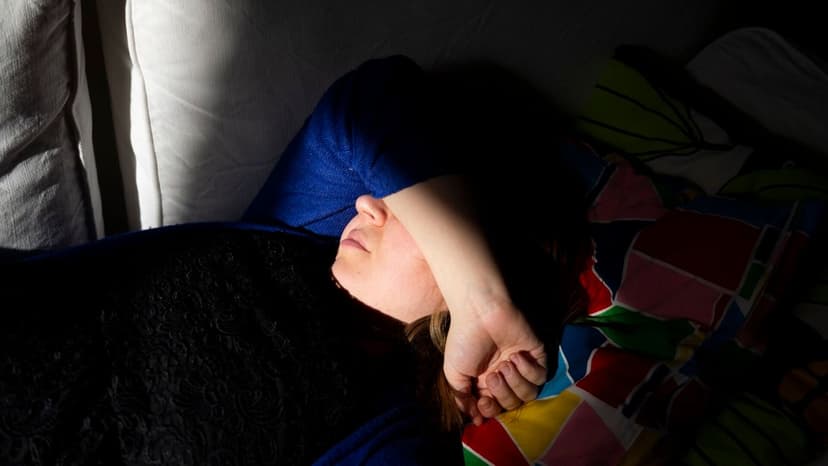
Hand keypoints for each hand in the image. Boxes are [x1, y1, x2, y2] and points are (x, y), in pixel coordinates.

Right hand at [443, 297, 547, 424]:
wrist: (478, 312)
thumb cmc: (464, 339)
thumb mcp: (454, 373)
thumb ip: (462, 398)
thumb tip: (475, 420)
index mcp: (484, 382)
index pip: (494, 408)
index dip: (490, 410)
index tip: (482, 401)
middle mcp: (504, 375)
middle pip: (512, 404)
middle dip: (502, 395)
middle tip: (492, 375)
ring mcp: (521, 365)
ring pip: (529, 394)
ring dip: (515, 384)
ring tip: (504, 365)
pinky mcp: (535, 354)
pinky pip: (540, 376)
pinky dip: (528, 371)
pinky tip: (516, 357)